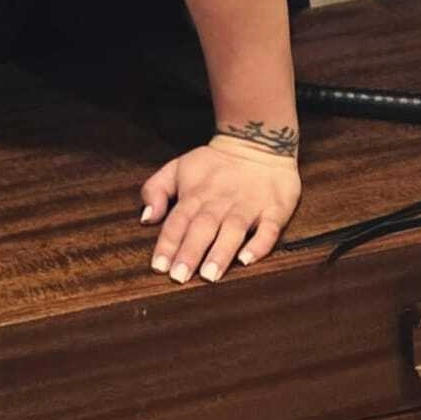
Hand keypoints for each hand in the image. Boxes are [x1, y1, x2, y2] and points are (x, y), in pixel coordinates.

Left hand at [139, 135, 300, 283]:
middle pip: (203, 227)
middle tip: (180, 277)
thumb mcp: (178, 167)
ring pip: (233, 230)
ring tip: (210, 275)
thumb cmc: (214, 164)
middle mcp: (221, 201)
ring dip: (220, 252)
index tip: (159, 266)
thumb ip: (155, 189)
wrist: (258, 143)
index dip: (168, 243)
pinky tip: (247, 259)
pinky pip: (269, 228)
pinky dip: (259, 244)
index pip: (178, 220)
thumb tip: (146, 218)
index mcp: (196, 193)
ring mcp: (249, 205)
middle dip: (190, 252)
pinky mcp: (274, 209)